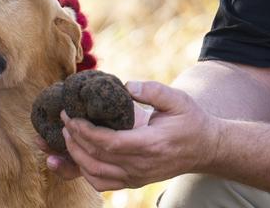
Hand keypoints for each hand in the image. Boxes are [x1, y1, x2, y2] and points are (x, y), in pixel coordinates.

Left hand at [59, 80, 220, 191]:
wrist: (205, 148)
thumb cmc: (190, 121)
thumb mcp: (177, 100)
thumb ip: (153, 91)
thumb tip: (127, 86)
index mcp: (150, 145)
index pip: (109, 143)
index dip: (84, 131)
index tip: (69, 115)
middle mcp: (141, 166)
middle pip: (96, 158)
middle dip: (74, 139)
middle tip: (63, 120)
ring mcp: (137, 177)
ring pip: (95, 174)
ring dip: (75, 156)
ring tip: (66, 135)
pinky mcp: (134, 181)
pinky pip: (102, 183)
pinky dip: (85, 172)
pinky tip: (77, 155)